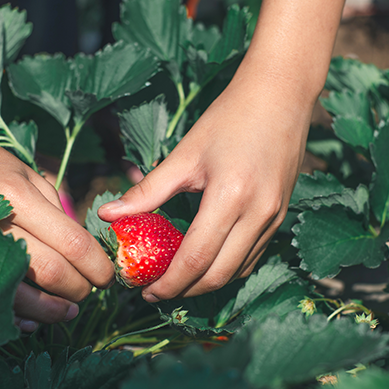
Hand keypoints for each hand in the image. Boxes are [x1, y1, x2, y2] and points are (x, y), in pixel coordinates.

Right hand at [0, 128, 114, 327]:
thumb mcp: (32, 179)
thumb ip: (59, 216)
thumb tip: (86, 256)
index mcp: (16, 198)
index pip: (72, 242)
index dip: (96, 265)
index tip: (107, 275)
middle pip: (51, 271)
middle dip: (79, 288)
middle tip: (89, 291)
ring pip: (22, 295)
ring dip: (52, 310)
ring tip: (68, 310)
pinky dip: (18, 318)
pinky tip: (35, 320)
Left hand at [98, 65, 314, 301]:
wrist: (281, 96)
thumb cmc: (228, 119)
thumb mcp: (184, 154)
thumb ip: (147, 191)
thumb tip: (108, 214)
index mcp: (230, 197)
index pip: (195, 259)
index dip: (169, 283)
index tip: (145, 291)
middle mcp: (257, 214)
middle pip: (218, 275)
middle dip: (184, 291)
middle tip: (156, 291)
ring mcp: (273, 218)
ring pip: (237, 271)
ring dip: (205, 284)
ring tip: (176, 281)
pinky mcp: (280, 217)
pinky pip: (251, 257)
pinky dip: (225, 268)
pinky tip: (204, 264)